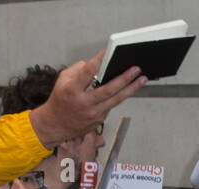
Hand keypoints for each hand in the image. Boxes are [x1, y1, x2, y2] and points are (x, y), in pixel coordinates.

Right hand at [30, 51, 146, 147]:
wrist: (57, 125)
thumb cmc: (60, 100)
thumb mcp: (62, 80)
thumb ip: (78, 70)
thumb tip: (95, 64)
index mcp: (73, 90)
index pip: (87, 73)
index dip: (98, 61)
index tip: (107, 52)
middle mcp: (84, 102)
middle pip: (108, 90)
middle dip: (124, 79)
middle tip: (135, 70)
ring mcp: (94, 113)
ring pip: (116, 100)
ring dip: (131, 89)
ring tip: (141, 79)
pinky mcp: (100, 119)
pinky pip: (112, 105)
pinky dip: (120, 96)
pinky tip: (129, 88)